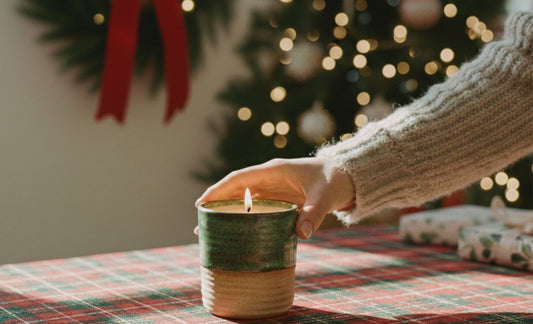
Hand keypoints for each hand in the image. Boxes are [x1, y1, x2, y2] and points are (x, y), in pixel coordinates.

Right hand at [195, 157, 354, 239]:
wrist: (347, 177)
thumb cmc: (335, 180)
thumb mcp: (325, 196)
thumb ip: (313, 214)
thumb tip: (302, 235)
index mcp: (274, 170)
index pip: (239, 178)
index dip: (219, 190)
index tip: (201, 203)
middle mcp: (268, 178)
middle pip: (235, 191)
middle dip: (216, 205)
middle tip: (199, 226)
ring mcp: (272, 188)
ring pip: (242, 200)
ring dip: (226, 213)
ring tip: (209, 232)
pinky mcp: (278, 199)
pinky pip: (254, 208)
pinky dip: (242, 218)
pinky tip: (234, 232)